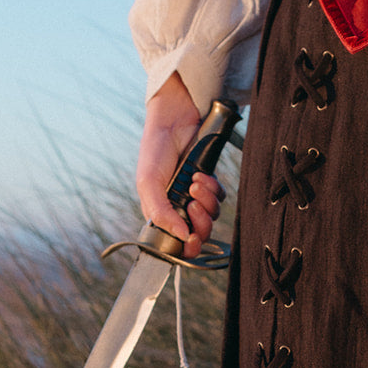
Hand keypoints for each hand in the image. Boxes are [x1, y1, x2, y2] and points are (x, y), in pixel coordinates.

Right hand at [135, 72, 222, 258]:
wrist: (175, 120)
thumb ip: (161, 213)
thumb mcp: (148, 183)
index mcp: (160, 212)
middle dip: (200, 221)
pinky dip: (213, 188)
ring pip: (211, 215)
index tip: (192, 238)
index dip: (187, 246)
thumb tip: (180, 236)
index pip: (176, 242)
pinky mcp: (209, 184)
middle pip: (198, 232)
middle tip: (193, 205)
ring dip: (206, 200)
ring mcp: (194, 196)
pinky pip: (219, 197)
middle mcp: (178, 208)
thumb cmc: (155, 150)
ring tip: (195, 181)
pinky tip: (202, 174)